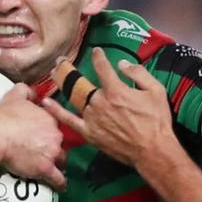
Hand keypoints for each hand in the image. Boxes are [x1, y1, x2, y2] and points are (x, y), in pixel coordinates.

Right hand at [0, 84, 67, 189]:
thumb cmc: (2, 117)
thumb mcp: (13, 96)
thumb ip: (25, 91)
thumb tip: (31, 92)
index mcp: (49, 119)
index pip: (54, 127)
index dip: (47, 133)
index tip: (41, 137)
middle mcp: (55, 135)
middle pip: (60, 144)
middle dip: (53, 148)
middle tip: (41, 152)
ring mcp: (51, 152)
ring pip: (61, 160)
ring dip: (57, 164)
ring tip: (50, 168)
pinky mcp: (45, 169)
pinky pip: (58, 178)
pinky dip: (60, 182)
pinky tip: (60, 185)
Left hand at [42, 47, 177, 168]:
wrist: (152, 150)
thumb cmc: (156, 120)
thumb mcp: (155, 91)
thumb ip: (138, 73)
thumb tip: (121, 64)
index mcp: (116, 90)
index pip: (103, 68)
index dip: (98, 57)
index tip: (96, 51)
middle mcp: (99, 102)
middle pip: (82, 83)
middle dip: (69, 69)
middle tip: (60, 61)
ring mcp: (91, 117)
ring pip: (75, 97)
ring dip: (62, 83)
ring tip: (53, 73)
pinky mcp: (88, 132)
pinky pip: (68, 120)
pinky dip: (56, 111)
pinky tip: (45, 102)